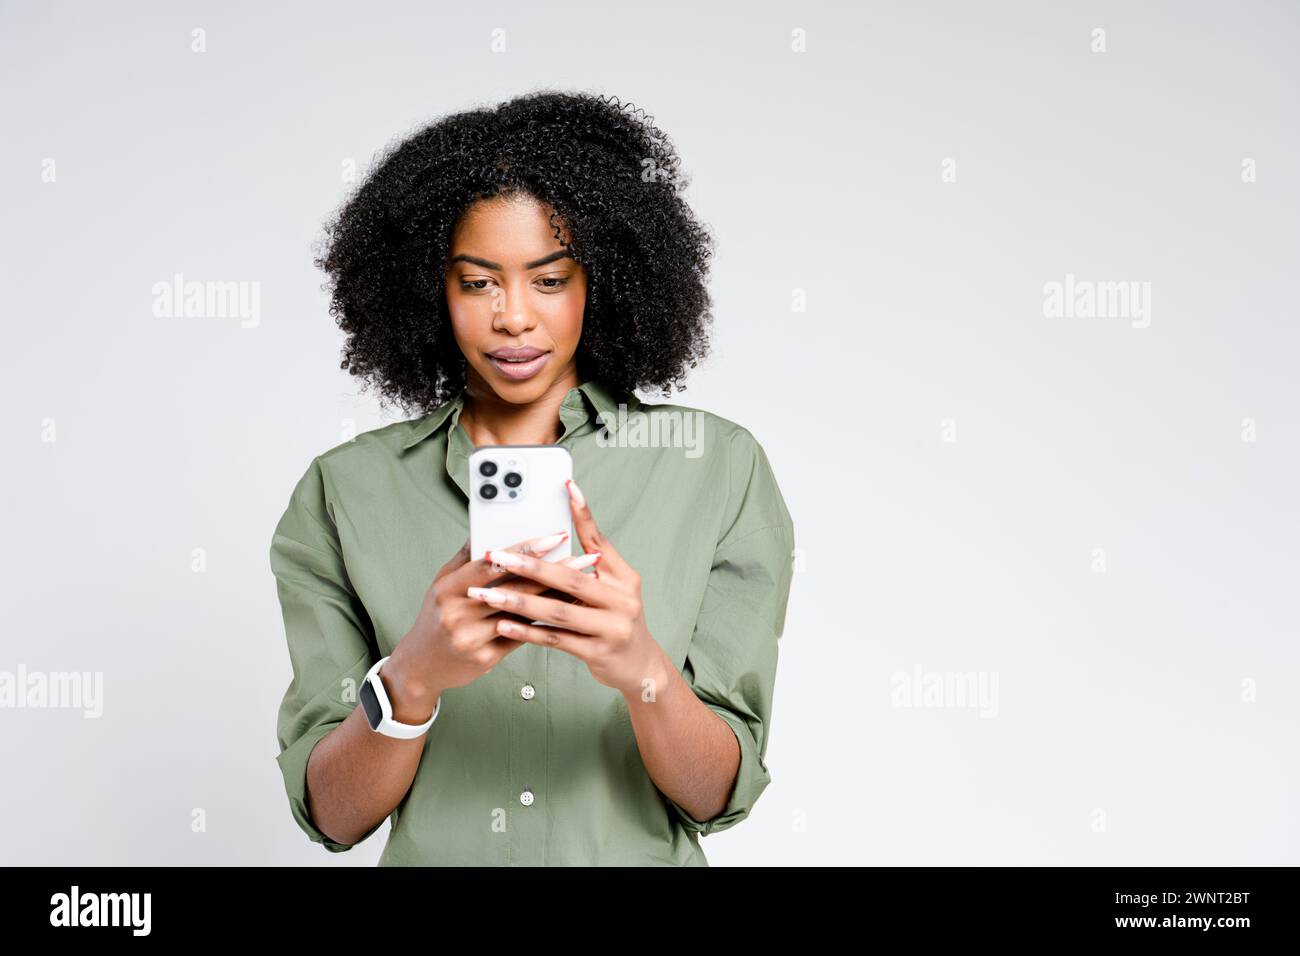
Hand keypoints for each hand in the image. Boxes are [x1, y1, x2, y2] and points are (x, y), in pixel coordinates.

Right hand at [385, 530, 595, 717]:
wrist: (421, 666)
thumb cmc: (436, 618)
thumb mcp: (442, 584)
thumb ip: (466, 557)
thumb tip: (484, 526)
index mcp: (449, 588)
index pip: (491, 564)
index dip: (524, 550)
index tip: (554, 538)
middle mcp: (459, 613)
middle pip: (515, 587)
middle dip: (555, 570)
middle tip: (586, 558)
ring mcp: (473, 638)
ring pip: (523, 613)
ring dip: (558, 597)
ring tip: (585, 584)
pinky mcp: (486, 658)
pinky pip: (522, 636)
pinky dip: (546, 622)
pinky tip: (568, 611)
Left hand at [466, 478, 667, 697]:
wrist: (640, 665)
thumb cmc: (616, 620)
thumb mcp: (614, 588)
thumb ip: (590, 566)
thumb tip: (557, 536)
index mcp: (623, 577)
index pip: (599, 540)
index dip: (584, 515)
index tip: (567, 489)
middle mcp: (622, 599)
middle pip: (571, 578)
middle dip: (530, 566)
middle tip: (497, 556)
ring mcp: (612, 627)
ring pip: (559, 611)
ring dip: (519, 602)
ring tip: (488, 595)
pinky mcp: (598, 652)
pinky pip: (556, 639)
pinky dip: (528, 632)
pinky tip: (504, 624)